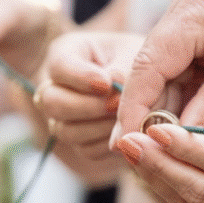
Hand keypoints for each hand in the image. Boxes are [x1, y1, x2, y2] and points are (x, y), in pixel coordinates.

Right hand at [35, 31, 144, 160]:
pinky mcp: (81, 141)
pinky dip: (108, 143)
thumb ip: (122, 68)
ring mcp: (64, 118)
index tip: (107, 83)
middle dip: (86, 106)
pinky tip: (125, 130)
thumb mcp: (133, 52)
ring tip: (125, 116)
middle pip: (51, 103)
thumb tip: (113, 87)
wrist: (152, 82)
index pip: (58, 66)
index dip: (80, 77)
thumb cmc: (138, 58)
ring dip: (99, 126)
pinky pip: (87, 149)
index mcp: (67, 54)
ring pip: (66, 130)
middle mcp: (56, 87)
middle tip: (116, 104)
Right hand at [112, 0, 203, 143]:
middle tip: (147, 157)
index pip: (147, 66)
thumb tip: (182, 143)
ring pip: (171, 72)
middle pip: (153, 70)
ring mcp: (196, 16)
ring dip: (172, 108)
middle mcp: (185, 8)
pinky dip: (191, 96)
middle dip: (151, 114)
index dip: (134, 110)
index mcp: (193, 9)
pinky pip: (190, 67)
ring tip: (170, 149)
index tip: (129, 146)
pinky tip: (193, 125)